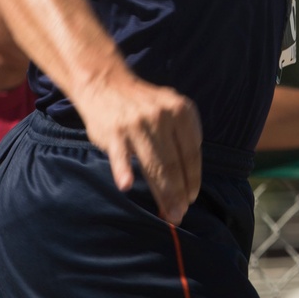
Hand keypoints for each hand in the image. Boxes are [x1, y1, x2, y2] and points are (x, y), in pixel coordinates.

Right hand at [80, 73, 202, 223]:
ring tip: (167, 214)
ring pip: (154, 165)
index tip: (191, 199)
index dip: (192, 180)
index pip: (192, 153)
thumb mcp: (170, 109)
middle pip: (175, 163)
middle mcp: (163, 116)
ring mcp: (138, 124)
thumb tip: (188, 182)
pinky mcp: (114, 132)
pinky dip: (123, 170)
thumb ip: (181, 138)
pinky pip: (120, 155)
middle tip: (179, 215)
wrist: (105, 82)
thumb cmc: (142, 105)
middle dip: (179, 193)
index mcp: (182, 111)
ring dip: (162, 192)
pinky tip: (127, 185)